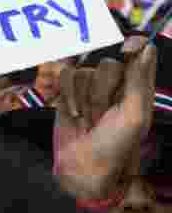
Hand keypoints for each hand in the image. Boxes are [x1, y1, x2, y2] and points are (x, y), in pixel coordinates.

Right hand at [53, 36, 156, 199]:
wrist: (82, 167)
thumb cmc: (116, 146)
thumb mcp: (134, 115)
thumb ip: (139, 80)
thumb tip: (146, 47)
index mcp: (138, 88)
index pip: (140, 52)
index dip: (133, 45)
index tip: (125, 49)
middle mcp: (115, 84)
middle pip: (107, 64)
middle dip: (102, 90)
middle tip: (104, 115)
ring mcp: (90, 87)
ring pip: (83, 71)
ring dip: (83, 98)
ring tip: (87, 119)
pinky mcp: (68, 93)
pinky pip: (65, 78)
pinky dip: (67, 96)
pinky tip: (73, 114)